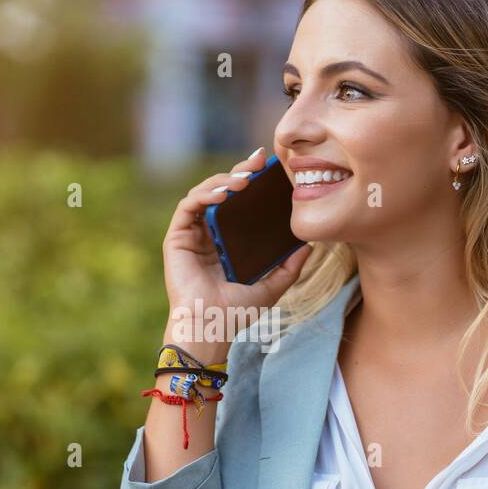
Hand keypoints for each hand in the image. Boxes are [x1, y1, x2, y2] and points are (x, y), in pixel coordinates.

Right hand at [162, 146, 312, 345]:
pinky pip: (187, 206)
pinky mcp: (176, 238)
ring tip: (244, 180)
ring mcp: (191, 235)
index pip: (239, 203)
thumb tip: (311, 245)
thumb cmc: (236, 313)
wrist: (212, 327)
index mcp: (228, 241)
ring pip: (204, 193)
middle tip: (258, 161)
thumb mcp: (272, 286)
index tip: (269, 167)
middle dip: (240, 172)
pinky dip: (204, 194)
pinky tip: (223, 193)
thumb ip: (289, 267)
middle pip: (222, 192)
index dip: (252, 181)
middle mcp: (208, 234)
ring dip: (223, 180)